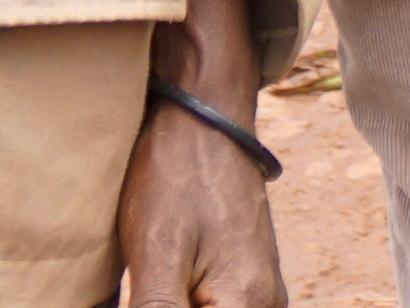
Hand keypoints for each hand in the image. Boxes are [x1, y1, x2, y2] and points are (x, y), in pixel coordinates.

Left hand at [113, 92, 286, 307]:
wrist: (205, 119)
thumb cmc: (176, 178)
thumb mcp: (156, 255)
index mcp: (246, 304)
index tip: (145, 293)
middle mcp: (265, 305)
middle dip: (166, 306)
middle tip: (144, 283)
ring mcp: (261, 294)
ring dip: (173, 301)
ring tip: (147, 283)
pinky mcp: (249, 282)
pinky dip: (184, 301)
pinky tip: (158, 289)